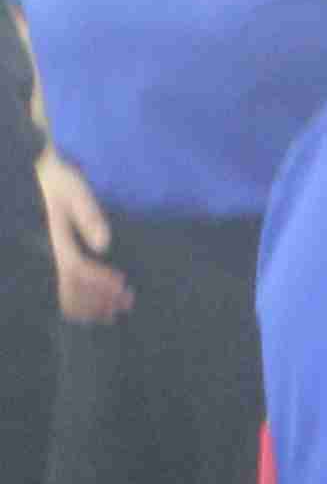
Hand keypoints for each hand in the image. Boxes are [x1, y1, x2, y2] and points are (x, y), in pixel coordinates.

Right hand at [39, 152, 125, 324]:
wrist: (43, 174)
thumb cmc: (60, 180)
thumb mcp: (76, 192)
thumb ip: (90, 216)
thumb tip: (104, 244)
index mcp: (56, 240)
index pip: (75, 269)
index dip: (99, 280)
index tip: (122, 284)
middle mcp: (51, 254)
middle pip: (69, 289)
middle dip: (98, 300)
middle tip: (126, 304)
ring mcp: (51, 258)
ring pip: (64, 292)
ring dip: (91, 304)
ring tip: (117, 309)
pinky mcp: (56, 257)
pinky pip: (63, 286)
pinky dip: (81, 298)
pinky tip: (99, 301)